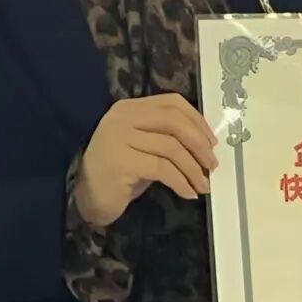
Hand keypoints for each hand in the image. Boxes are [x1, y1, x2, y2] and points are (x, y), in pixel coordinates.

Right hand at [75, 93, 218, 225]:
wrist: (89, 198)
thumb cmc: (121, 174)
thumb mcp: (144, 148)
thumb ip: (167, 137)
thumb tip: (206, 145)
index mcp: (130, 108)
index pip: (172, 103)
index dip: (198, 121)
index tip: (212, 142)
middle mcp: (122, 118)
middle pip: (174, 122)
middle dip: (200, 145)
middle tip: (212, 165)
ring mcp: (119, 138)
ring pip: (171, 148)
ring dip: (194, 169)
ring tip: (203, 185)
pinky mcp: (121, 161)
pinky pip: (162, 169)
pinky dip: (182, 182)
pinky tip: (189, 193)